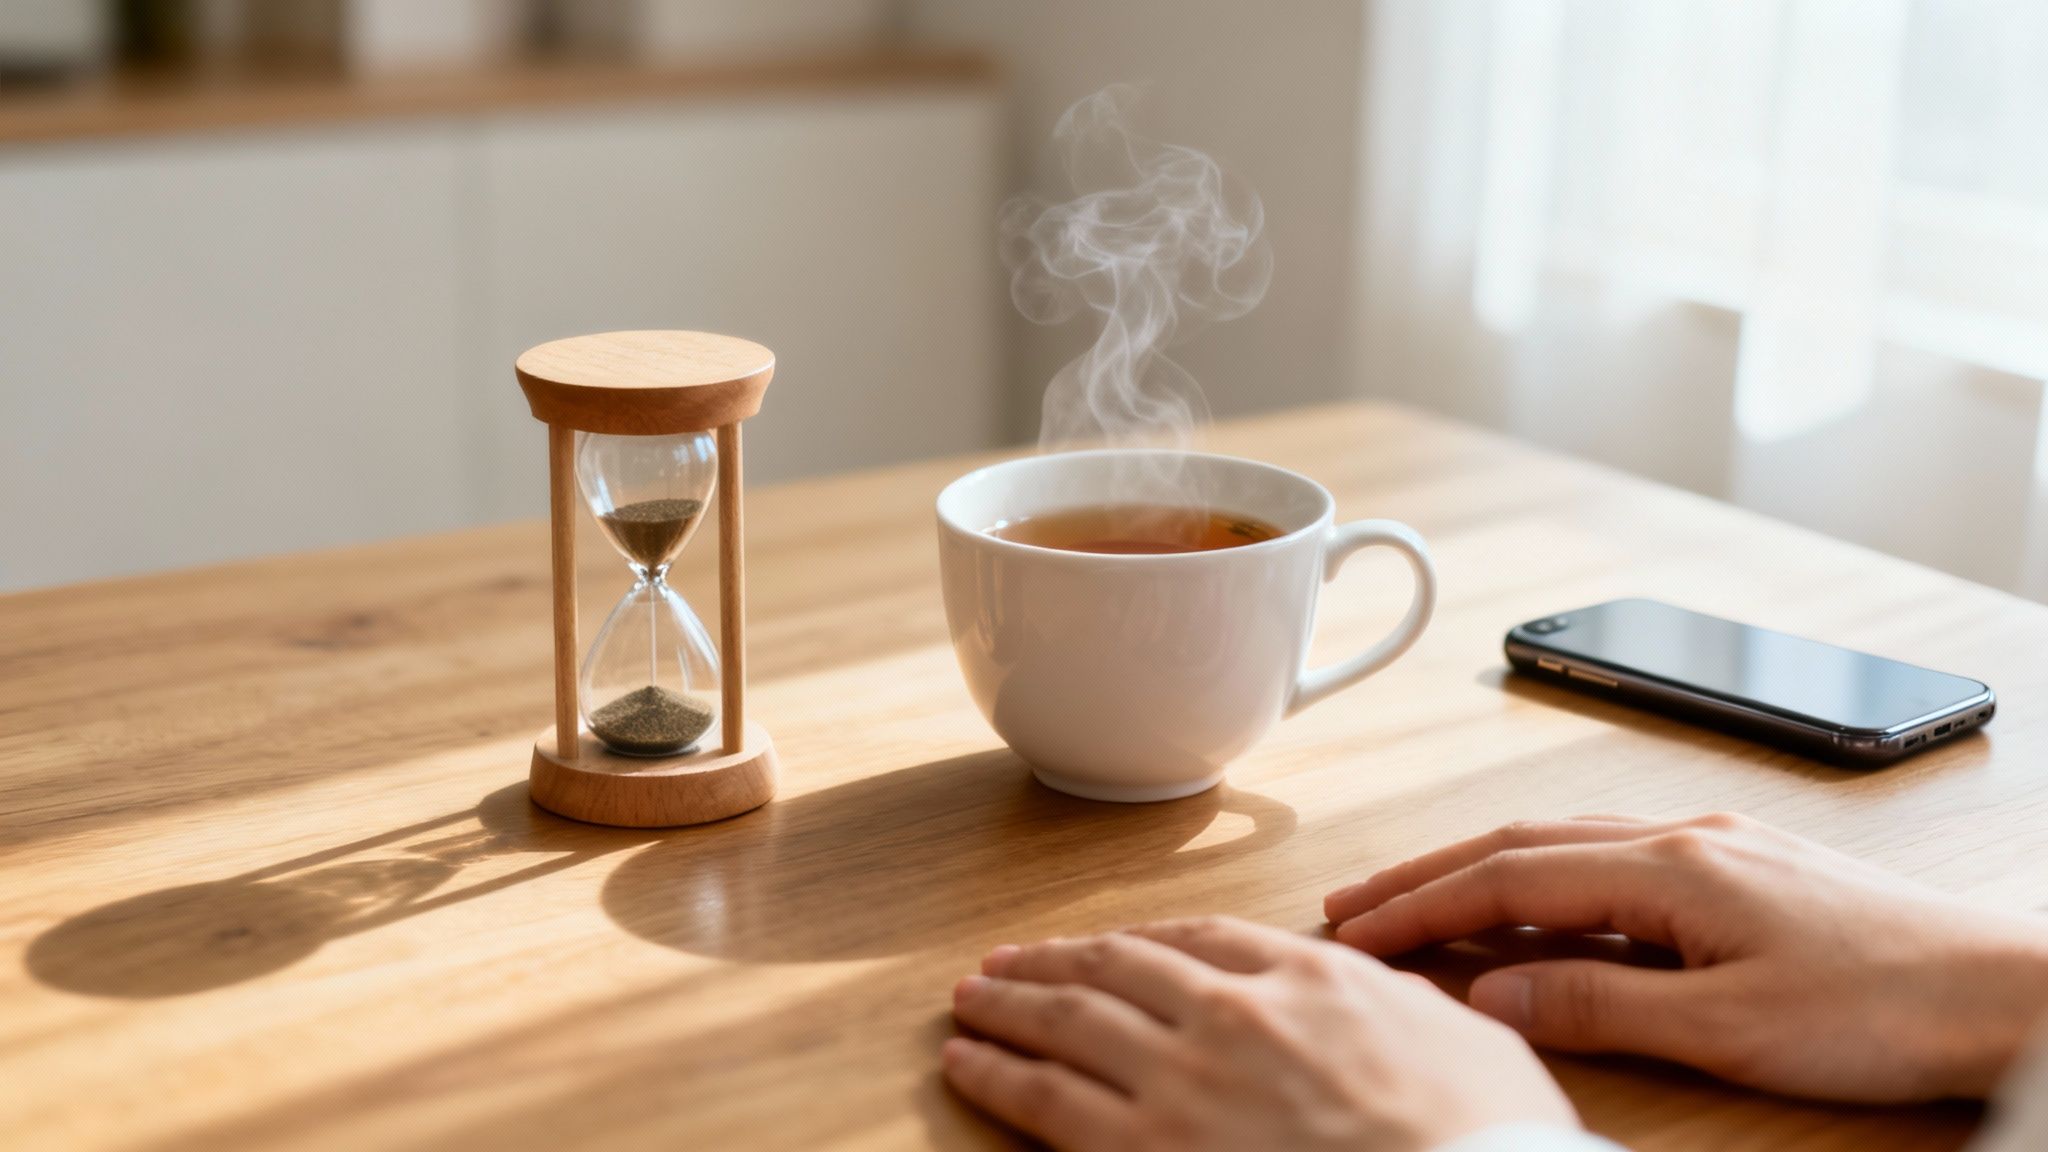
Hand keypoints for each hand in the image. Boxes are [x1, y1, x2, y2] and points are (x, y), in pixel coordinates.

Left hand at [941, 916, 1575, 1151]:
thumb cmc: (1482, 1140)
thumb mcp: (1464, 1041)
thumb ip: (1399, 1003)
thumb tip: (1381, 990)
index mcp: (1308, 978)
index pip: (1197, 941)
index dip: (1135, 944)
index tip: (1105, 948)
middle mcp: (1232, 1015)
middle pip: (1114, 970)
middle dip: (1051, 966)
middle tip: (1006, 964)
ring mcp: (1184, 1082)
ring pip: (1067, 1024)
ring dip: (1007, 1007)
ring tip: (970, 1000)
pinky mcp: (1148, 1149)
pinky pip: (1048, 1100)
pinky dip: (997, 1074)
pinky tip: (968, 1063)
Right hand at [1325, 813, 2047, 1101]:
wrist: (2006, 989)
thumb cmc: (1882, 1010)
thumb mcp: (1725, 1029)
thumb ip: (1596, 1004)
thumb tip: (1488, 994)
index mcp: (1667, 867)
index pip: (1505, 880)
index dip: (1418, 909)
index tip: (1352, 937)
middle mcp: (1679, 837)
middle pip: (1517, 844)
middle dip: (1424, 875)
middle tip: (1349, 905)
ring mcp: (1712, 845)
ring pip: (1561, 845)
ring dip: (1477, 871)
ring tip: (1416, 903)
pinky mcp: (1739, 867)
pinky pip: (1607, 859)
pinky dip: (1541, 879)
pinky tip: (1531, 907)